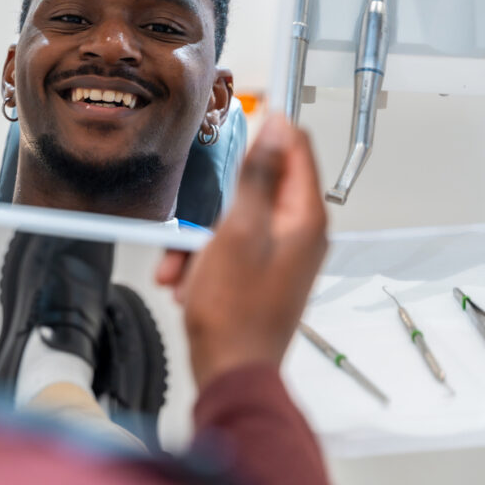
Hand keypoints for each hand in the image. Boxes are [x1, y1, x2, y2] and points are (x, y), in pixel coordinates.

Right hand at [155, 116, 327, 389]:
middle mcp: (299, 232)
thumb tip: (278, 128)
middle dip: (215, 197)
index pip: (296, 147)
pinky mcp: (262, 272)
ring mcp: (281, 254)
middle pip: (257, 184)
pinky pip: (228, 247)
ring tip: (181, 264)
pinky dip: (203, 258)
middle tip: (192, 212)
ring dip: (200, 235)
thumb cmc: (234, 312)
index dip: (267, 125)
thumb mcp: (238, 231)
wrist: (231, 371)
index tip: (237, 113)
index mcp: (303, 217)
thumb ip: (258, 177)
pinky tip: (185, 280)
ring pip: (234, 217)